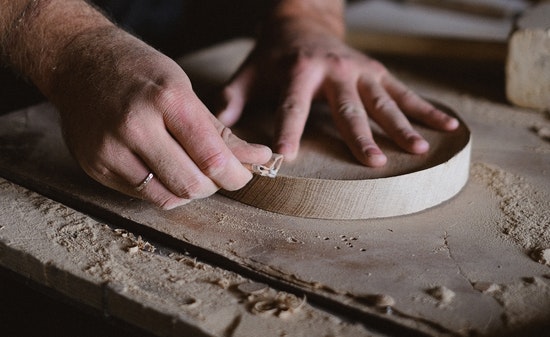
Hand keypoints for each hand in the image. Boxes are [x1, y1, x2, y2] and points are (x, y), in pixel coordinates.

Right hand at [50, 28, 270, 208]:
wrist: (80, 63)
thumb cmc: (140, 72)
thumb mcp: (185, 90)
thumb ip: (219, 132)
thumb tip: (257, 159)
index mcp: (167, 100)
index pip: (212, 158)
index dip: (237, 175)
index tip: (245, 174)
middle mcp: (136, 126)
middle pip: (192, 185)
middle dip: (216, 185)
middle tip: (220, 174)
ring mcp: (111, 150)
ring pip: (168, 198)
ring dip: (191, 191)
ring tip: (193, 171)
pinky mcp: (96, 168)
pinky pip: (143, 196)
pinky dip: (164, 190)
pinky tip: (165, 170)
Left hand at [217, 18, 457, 166]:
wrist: (303, 19)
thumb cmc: (273, 54)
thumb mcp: (249, 72)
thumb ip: (233, 99)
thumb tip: (219, 128)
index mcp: (297, 72)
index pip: (291, 107)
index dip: (288, 131)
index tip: (286, 157)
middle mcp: (334, 70)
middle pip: (348, 108)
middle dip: (360, 136)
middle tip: (374, 163)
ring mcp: (360, 70)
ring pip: (383, 102)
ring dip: (402, 126)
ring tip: (420, 149)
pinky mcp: (377, 72)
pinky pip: (405, 93)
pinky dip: (427, 110)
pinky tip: (449, 127)